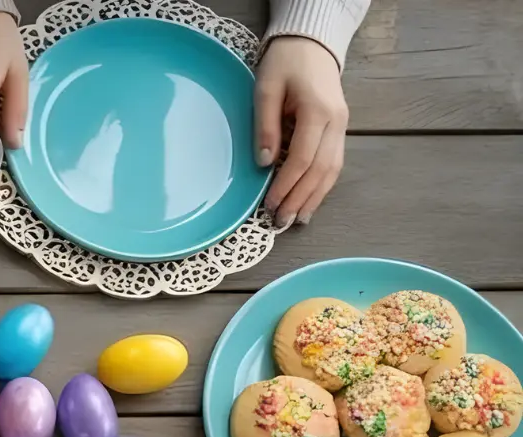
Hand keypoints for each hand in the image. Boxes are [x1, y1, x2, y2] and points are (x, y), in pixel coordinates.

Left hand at [255, 36, 347, 226]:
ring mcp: (341, 126)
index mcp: (317, 110)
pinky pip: (333, 162)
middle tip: (281, 222)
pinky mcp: (339, 129)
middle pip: (321, 169)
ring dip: (315, 197)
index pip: (303, 157)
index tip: (269, 204)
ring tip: (297, 220)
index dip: (286, 185)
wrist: (310, 45)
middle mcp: (336, 121)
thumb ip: (265, 126)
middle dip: (300, 198)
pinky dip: (322, 185)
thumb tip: (263, 163)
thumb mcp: (266, 90)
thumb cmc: (284, 64)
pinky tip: (310, 201)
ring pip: (332, 169)